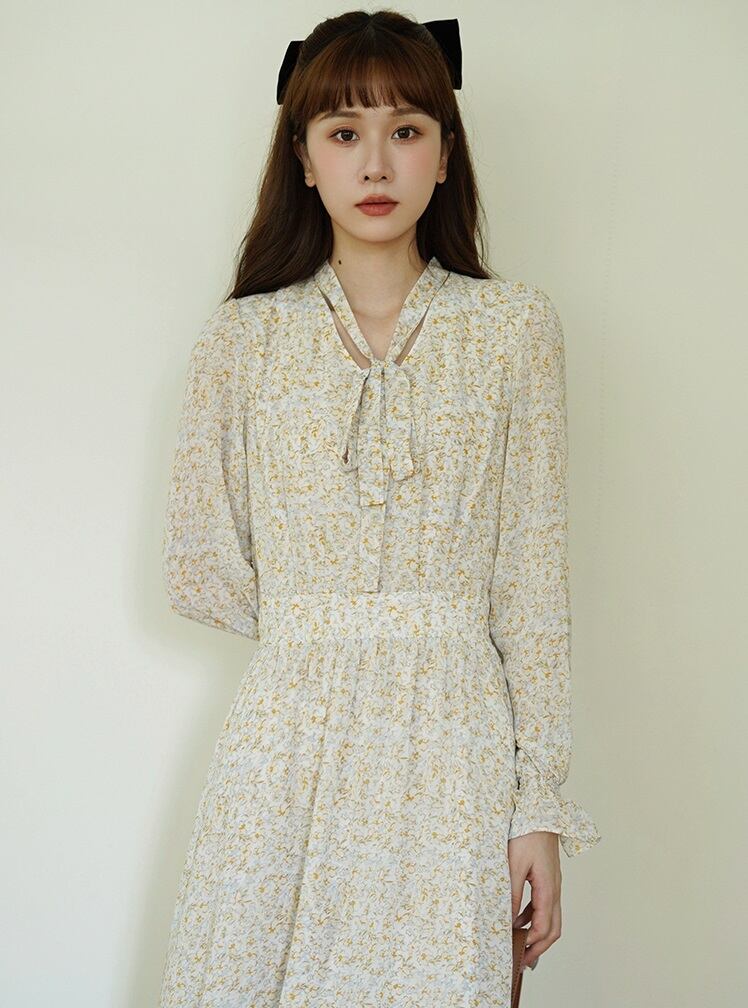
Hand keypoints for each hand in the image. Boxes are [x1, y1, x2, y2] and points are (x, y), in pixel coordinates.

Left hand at [508, 831, 561, 969]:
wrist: (539, 812)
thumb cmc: (527, 834)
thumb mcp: (513, 865)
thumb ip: (512, 894)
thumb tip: (508, 921)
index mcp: (548, 889)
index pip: (544, 927)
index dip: (532, 944)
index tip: (518, 955)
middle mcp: (555, 889)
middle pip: (553, 928)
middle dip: (539, 948)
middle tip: (523, 962)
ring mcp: (553, 883)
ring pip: (551, 918)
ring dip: (537, 934)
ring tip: (520, 945)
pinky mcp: (547, 877)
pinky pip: (544, 905)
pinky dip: (533, 917)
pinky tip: (518, 919)